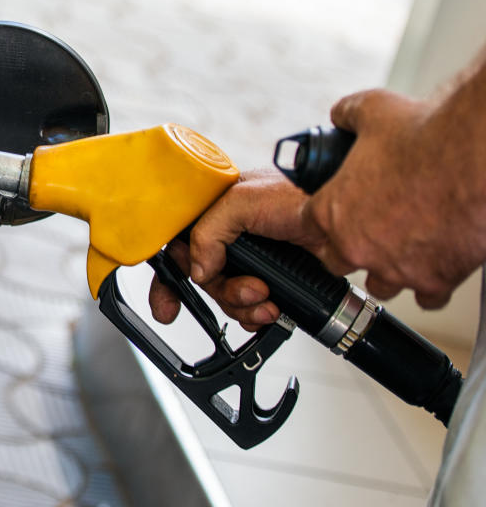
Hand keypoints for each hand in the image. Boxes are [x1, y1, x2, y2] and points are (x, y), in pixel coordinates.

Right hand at [149, 168, 322, 330]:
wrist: (343, 221)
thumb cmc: (299, 195)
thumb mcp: (241, 201)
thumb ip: (208, 233)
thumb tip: (196, 270)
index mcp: (215, 213)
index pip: (178, 246)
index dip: (169, 278)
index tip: (167, 306)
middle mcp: (230, 238)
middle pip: (203, 280)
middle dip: (222, 291)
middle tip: (247, 289)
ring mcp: (252, 260)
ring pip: (227, 297)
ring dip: (243, 305)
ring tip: (266, 298)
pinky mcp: (272, 279)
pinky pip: (250, 308)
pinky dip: (258, 314)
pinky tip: (272, 309)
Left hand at [303, 88, 485, 307]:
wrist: (476, 156)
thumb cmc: (426, 133)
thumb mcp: (372, 110)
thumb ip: (347, 115)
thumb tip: (340, 115)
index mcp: (331, 211)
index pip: (306, 228)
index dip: (320, 220)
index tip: (332, 215)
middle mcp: (357, 246)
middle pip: (337, 261)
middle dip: (350, 247)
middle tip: (369, 230)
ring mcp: (395, 267)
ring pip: (380, 284)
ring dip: (388, 268)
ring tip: (402, 248)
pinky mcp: (435, 279)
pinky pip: (427, 296)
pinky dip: (430, 283)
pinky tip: (434, 266)